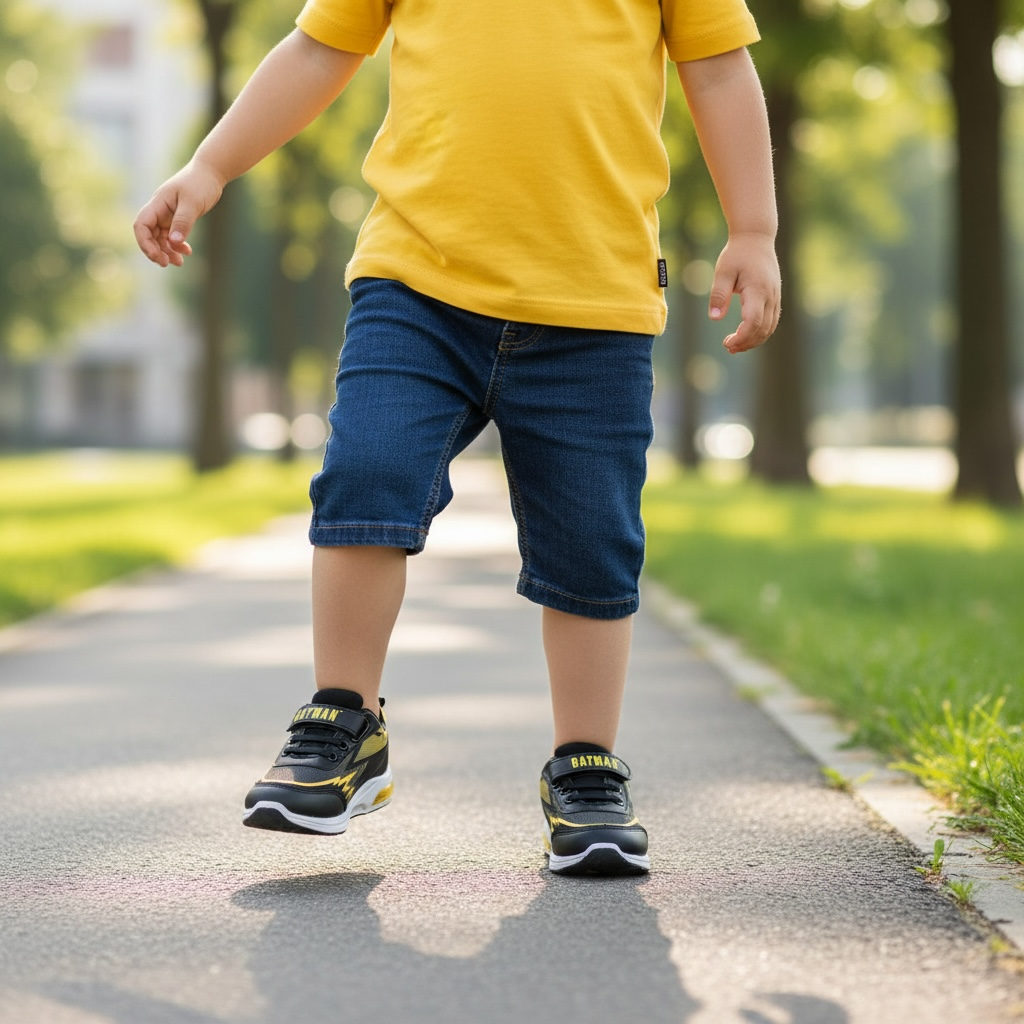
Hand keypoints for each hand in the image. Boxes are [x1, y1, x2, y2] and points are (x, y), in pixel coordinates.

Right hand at [133, 161, 224, 267]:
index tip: (157, 256)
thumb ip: (183, 222)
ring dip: (167, 251)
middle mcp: (159, 210)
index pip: (141, 225)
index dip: (144, 242)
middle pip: (148, 234)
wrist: (211, 173)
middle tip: (167, 263)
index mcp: (158, 204)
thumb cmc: (200, 184)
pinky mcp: (177, 218)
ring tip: (179, 263)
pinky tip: (187, 252)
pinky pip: (172, 236)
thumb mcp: (192, 203)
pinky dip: (177, 246)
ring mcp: (168, 215)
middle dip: (155, 250)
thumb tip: (173, 242)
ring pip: (160, 238)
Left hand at [708, 233, 780, 353]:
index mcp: (757, 290)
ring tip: (735, 345)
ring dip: (754, 340)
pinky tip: (746, 335)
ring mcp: (775, 296)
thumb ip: (719, 295)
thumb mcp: (722, 272)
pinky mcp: (775, 296)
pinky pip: (772, 320)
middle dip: (746, 342)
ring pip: (770, 327)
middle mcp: (770, 295)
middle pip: (763, 329)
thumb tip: (715, 318)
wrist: (756, 238)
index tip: (727, 343)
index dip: (741, 337)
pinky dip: (761, 332)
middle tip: (728, 347)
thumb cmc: (736, 254)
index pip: (753, 322)